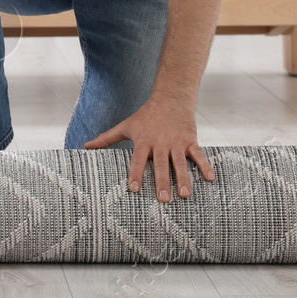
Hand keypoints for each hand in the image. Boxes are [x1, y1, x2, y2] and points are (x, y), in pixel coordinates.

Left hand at [84, 97, 214, 201]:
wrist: (170, 98)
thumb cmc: (145, 116)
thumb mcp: (126, 126)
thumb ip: (106, 139)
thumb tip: (85, 147)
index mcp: (144, 141)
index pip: (138, 160)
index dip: (135, 174)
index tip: (133, 189)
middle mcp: (160, 143)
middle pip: (161, 165)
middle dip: (162, 182)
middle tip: (163, 200)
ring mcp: (177, 142)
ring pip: (180, 163)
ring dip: (184, 179)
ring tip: (185, 195)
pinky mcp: (190, 140)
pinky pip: (199, 155)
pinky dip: (205, 166)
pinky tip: (211, 179)